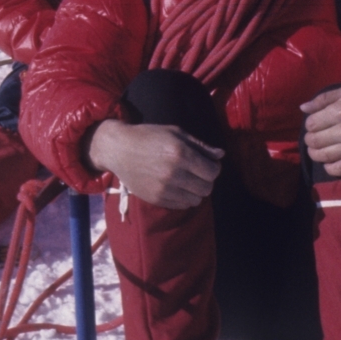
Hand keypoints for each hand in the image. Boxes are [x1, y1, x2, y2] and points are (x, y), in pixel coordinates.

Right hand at [85, 119, 222, 209]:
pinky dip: (184, 198)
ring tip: (187, 181)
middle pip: (207, 188)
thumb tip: (221, 154)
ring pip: (196, 200)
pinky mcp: (156, 199)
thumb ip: (200, 145)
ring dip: (196, 191)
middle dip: (206, 180)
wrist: (119, 149)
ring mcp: (164, 188)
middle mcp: (174, 173)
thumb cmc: (149, 137)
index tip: (208, 164)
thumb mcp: (175, 133)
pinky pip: (182, 205)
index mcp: (180, 153)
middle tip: (198, 173)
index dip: (214, 168)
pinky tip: (177, 187)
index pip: (213, 171)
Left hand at [300, 85, 340, 176]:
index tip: (316, 125)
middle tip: (315, 138)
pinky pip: (338, 169)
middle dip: (310, 140)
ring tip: (319, 149)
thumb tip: (303, 108)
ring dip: (316, 153)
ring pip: (323, 156)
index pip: (311, 124)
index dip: (310, 124)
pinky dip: (329, 167)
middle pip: (314, 141)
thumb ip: (324, 99)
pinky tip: (330, 161)